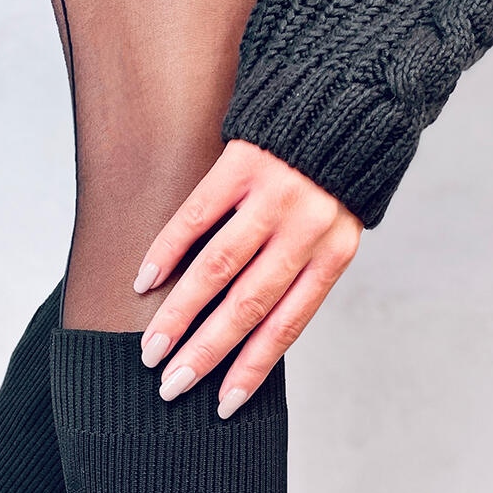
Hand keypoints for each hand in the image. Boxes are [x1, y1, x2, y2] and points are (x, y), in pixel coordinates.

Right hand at [133, 139, 363, 417]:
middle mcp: (306, 228)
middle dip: (206, 352)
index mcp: (334, 253)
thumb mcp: (337, 228)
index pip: (287, 324)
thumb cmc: (336, 174)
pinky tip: (143, 282)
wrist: (348, 88)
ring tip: (151, 348)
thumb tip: (248, 335)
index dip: (254, 367)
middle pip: (247, 304)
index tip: (222, 405)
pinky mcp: (242, 161)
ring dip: (179, 314)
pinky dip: (166, 251)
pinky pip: (196, 215)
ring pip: (217, 267)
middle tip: (171, 386)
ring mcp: (274, 194)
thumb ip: (301, 274)